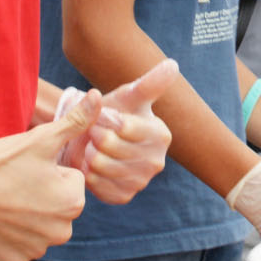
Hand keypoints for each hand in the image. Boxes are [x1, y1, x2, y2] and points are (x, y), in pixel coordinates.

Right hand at [0, 94, 100, 260]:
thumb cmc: (0, 162)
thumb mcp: (42, 138)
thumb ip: (76, 121)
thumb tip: (98, 96)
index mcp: (74, 202)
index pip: (70, 180)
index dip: (49, 170)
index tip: (28, 168)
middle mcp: (61, 232)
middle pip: (58, 205)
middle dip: (43, 194)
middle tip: (16, 182)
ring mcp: (36, 249)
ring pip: (40, 225)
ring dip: (28, 214)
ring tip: (5, 198)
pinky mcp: (13, 260)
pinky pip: (20, 244)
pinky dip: (10, 233)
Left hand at [58, 59, 176, 203]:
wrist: (93, 140)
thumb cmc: (114, 113)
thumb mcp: (128, 96)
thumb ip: (150, 83)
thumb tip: (173, 64)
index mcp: (162, 135)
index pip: (124, 127)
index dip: (105, 118)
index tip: (101, 114)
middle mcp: (157, 162)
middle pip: (110, 148)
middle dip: (94, 135)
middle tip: (93, 131)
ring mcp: (141, 181)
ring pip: (101, 166)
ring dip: (88, 153)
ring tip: (91, 146)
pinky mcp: (124, 196)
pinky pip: (97, 186)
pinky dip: (87, 174)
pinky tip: (90, 164)